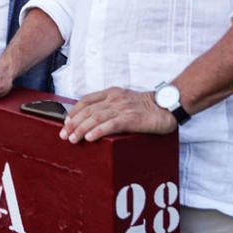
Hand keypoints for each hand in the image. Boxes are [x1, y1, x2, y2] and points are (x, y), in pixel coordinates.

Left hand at [60, 87, 176, 142]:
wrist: (168, 105)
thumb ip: (111, 106)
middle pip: (88, 110)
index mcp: (112, 93)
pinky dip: (99, 130)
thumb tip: (94, 120)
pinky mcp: (131, 118)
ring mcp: (123, 108)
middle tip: (65, 135)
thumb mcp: (125, 101)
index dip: (74, 111)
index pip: (87, 100)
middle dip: (74, 123)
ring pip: (96, 117)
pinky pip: (112, 124)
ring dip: (82, 129)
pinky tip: (90, 137)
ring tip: (73, 139)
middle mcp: (115, 99)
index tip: (66, 122)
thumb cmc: (147, 106)